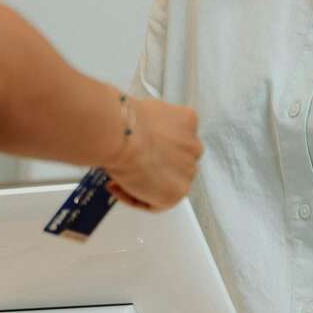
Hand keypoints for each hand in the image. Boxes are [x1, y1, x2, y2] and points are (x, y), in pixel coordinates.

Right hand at [104, 96, 200, 210]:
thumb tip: (138, 131)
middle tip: (129, 166)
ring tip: (120, 177)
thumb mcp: (143, 109)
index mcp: (187, 120)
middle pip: (174, 164)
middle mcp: (194, 146)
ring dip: (144, 184)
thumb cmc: (125, 120)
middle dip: (152, 167)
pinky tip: (119, 187)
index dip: (153, 148)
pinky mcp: (177, 192)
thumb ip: (150, 124)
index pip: (176, 140)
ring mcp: (188, 171)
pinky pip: (154, 203)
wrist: (122, 135)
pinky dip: (135, 199)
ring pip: (165, 185)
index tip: (138, 148)